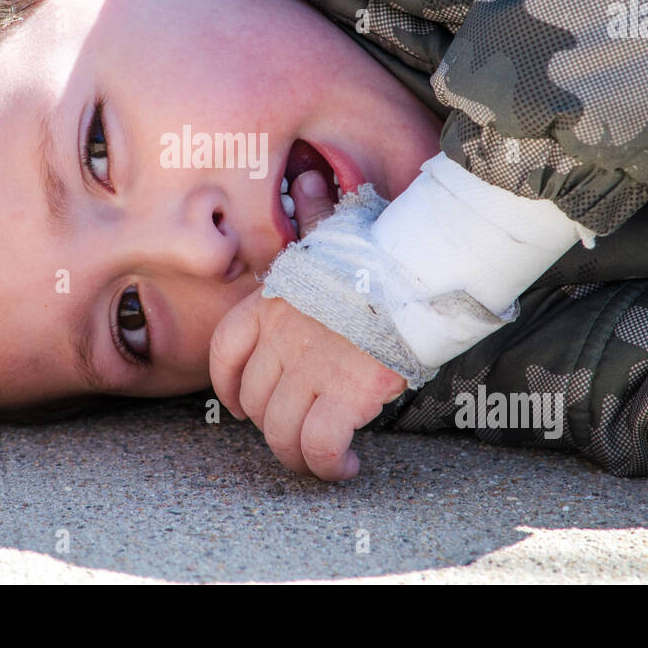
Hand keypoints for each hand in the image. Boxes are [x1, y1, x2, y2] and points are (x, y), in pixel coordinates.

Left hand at [209, 171, 407, 479]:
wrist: (423, 262)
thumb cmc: (385, 245)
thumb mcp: (336, 229)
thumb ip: (314, 218)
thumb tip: (309, 179)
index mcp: (271, 299)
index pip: (224, 352)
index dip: (229, 388)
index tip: (243, 405)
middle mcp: (280, 336)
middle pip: (254, 400)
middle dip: (271, 424)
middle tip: (299, 431)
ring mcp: (310, 367)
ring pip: (281, 432)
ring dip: (298, 456)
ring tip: (322, 462)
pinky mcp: (346, 394)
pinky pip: (320, 446)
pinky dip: (330, 465)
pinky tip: (348, 467)